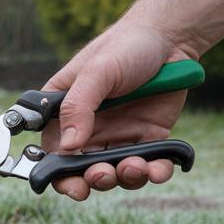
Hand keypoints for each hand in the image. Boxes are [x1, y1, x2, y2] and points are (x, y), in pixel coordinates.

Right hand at [40, 22, 196, 200]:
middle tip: (102, 175)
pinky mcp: (150, 138)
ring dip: (124, 177)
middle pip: (83, 169)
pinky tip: (159, 168)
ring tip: (135, 166)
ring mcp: (120, 135)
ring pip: (117, 172)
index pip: (52, 149)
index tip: (70, 183)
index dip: (56, 172)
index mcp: (66, 111)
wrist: (171, 40)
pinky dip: (155, 172)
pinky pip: (150, 165)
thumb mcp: (97, 72)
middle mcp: (90, 127)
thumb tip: (68, 147)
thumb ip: (78, 107)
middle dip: (93, 180)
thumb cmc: (125, 46)